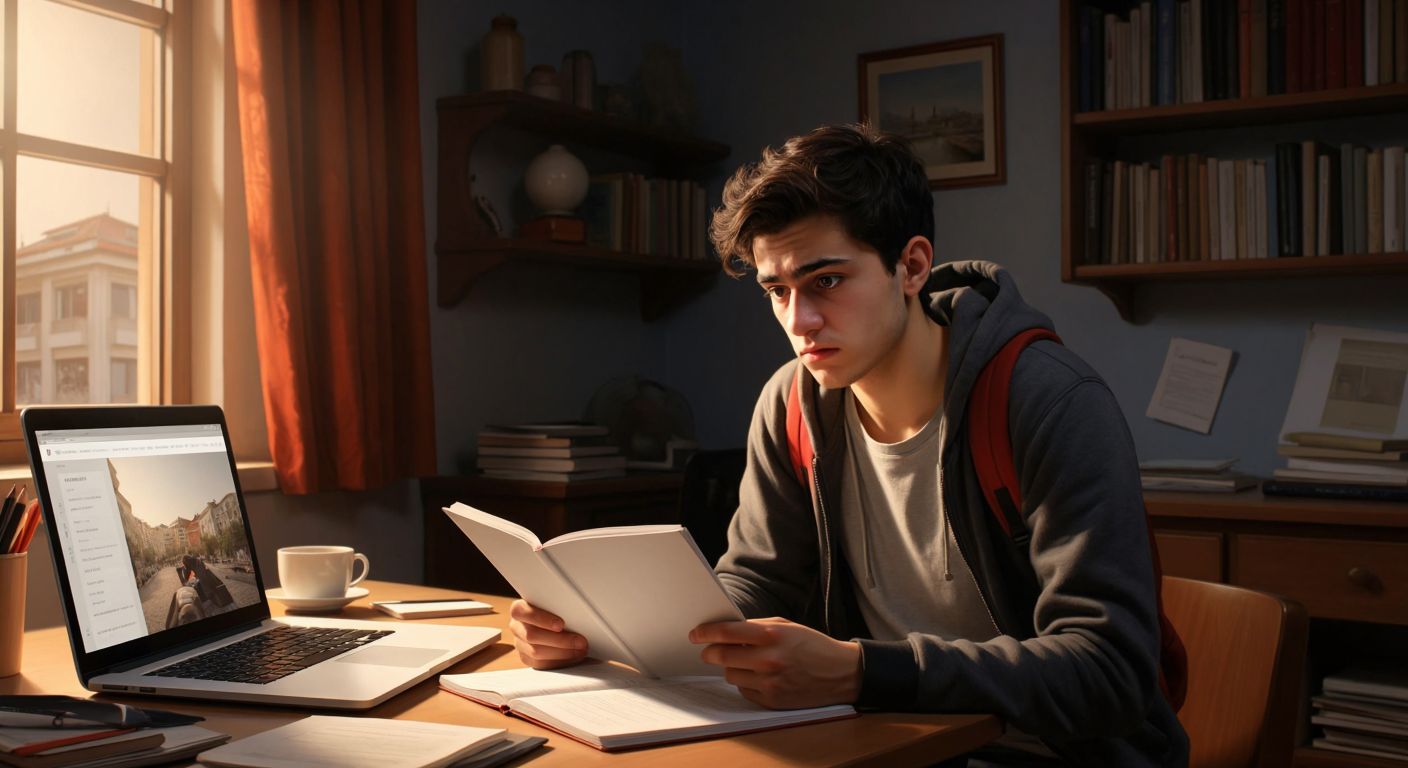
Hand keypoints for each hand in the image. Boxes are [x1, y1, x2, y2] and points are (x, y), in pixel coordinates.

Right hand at [508, 600, 588, 669]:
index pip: (522, 612)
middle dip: (560, 640)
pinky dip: (559, 662)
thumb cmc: (555, 611)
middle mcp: (516, 627)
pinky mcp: (526, 658)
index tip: (561, 624)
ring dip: (562, 653)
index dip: (541, 619)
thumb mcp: (554, 605)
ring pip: (536, 652)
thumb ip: (559, 608)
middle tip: (580, 641)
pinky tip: (573, 657)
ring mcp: (520, 644)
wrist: (550, 623)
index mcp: (519, 609)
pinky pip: (540, 664)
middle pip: (532, 635)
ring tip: (580, 650)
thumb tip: (579, 614)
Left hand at [690, 617, 861, 708]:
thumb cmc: (812, 645)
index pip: (726, 633)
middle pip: (721, 656)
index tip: (695, 634)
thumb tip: (727, 631)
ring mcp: (770, 682)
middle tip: (707, 651)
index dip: (705, 633)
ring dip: (731, 668)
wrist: (841, 673)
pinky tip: (758, 676)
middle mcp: (768, 659)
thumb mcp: (786, 626)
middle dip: (710, 653)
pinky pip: (744, 691)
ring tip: (745, 662)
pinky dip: (746, 683)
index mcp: (771, 635)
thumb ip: (756, 627)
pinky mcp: (772, 700)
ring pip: (731, 675)